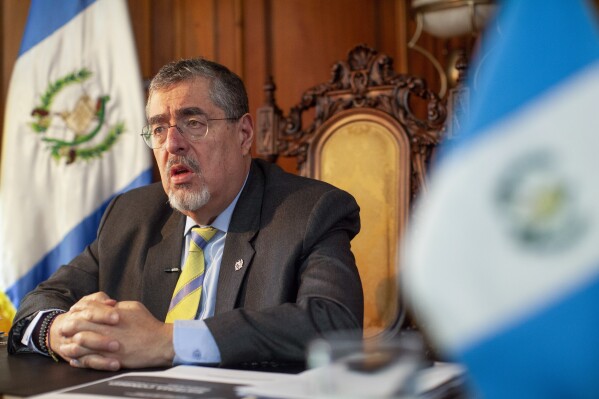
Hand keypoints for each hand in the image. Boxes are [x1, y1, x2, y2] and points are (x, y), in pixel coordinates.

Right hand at [48, 292, 120, 369]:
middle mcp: (70, 328)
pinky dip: (100, 363)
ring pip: (80, 348)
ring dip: (99, 348)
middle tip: (117, 338)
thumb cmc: (82, 315)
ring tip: (118, 349)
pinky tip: (115, 364)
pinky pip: (86, 362)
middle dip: (99, 334)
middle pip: (81, 329)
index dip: (103, 313)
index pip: (88, 311)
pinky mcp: (74, 358)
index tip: (117, 317)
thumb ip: (99, 300)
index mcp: (76, 312)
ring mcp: (70, 344)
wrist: (59, 331)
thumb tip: (112, 302)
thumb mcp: (88, 304)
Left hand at [56, 297, 173, 369]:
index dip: (79, 309)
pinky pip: (88, 360)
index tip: (74, 312)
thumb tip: (107, 306)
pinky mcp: (110, 359)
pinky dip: (79, 359)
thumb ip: (117, 306)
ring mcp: (107, 345)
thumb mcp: (133, 307)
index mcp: (112, 314)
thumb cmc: (148, 324)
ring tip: (65, 345)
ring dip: (70, 343)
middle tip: (64, 328)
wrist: (159, 343)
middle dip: (69, 325)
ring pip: (80, 343)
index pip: (88, 308)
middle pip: (79, 325)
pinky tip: (74, 359)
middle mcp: (107, 328)